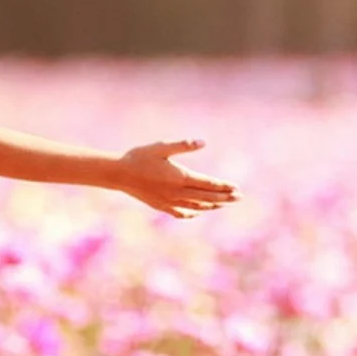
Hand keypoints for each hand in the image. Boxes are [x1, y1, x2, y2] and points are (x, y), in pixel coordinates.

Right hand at [114, 140, 236, 216]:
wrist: (117, 174)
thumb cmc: (139, 157)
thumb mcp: (161, 147)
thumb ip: (183, 145)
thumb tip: (203, 142)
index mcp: (179, 177)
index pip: (207, 183)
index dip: (223, 186)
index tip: (236, 188)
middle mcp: (176, 192)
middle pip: (206, 197)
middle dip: (224, 198)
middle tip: (239, 198)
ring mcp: (168, 201)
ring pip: (196, 206)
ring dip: (211, 206)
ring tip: (223, 205)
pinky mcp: (160, 205)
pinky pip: (180, 212)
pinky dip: (192, 213)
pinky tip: (198, 212)